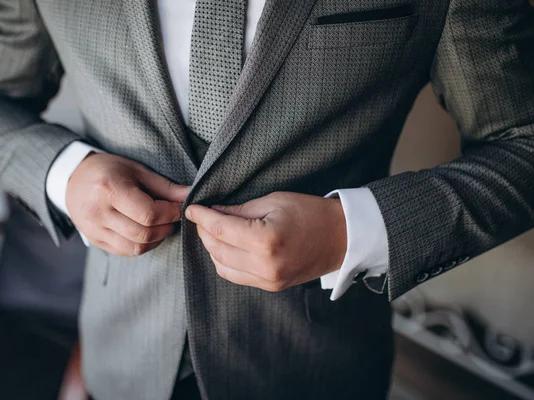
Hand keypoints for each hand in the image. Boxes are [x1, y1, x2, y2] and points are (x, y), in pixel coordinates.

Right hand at [66, 153, 189, 255]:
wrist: (73, 178)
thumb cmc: (109, 170)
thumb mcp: (137, 170)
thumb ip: (164, 187)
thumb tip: (190, 196)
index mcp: (109, 189)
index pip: (148, 213)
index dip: (171, 213)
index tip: (181, 208)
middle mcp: (98, 212)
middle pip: (143, 233)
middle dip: (166, 227)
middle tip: (174, 218)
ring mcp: (94, 229)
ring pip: (135, 247)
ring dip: (156, 239)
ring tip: (162, 225)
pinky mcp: (94, 240)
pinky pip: (125, 251)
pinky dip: (142, 246)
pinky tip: (147, 233)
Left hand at [185, 192, 346, 291]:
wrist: (341, 238)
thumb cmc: (311, 213)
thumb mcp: (274, 201)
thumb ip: (240, 210)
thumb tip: (214, 213)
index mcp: (265, 241)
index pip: (220, 230)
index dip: (201, 217)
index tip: (191, 208)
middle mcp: (264, 266)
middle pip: (216, 250)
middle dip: (204, 232)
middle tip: (201, 216)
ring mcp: (268, 280)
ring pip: (222, 266)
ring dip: (212, 248)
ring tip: (213, 230)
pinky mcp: (271, 286)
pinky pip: (236, 276)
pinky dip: (224, 261)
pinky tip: (225, 247)